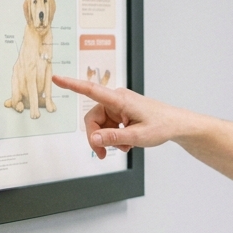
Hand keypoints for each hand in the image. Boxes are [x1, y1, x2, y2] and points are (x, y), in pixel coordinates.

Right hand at [52, 75, 183, 158]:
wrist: (176, 125)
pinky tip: (127, 142)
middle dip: (97, 137)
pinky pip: (109, 125)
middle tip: (103, 155)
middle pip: (93, 119)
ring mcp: (119, 106)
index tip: (56, 78)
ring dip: (109, 138)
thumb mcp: (137, 137)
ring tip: (125, 147)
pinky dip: (115, 136)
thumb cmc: (161, 126)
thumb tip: (94, 139)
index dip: (72, 85)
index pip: (91, 90)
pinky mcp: (121, 112)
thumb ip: (113, 138)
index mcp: (119, 100)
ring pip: (101, 124)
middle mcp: (116, 100)